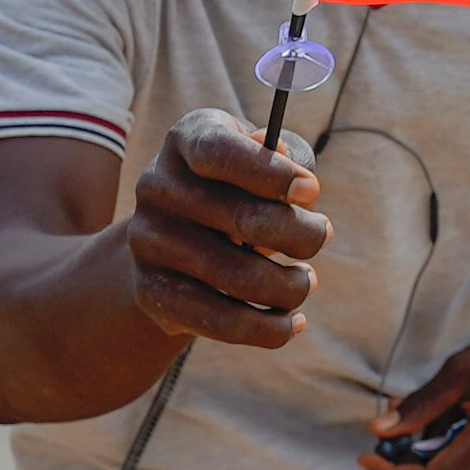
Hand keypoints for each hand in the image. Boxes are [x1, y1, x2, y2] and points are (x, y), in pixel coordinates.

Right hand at [122, 108, 329, 347]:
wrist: (169, 239)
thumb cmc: (233, 189)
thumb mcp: (254, 161)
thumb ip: (278, 162)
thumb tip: (296, 176)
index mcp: (185, 141)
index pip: (219, 151)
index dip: (270, 173)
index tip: (311, 191)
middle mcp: (156, 186)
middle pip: (242, 219)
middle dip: (301, 234)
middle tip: (322, 236)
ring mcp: (147, 241)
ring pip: (238, 278)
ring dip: (291, 287)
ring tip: (305, 281)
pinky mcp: (151, 291)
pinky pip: (221, 322)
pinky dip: (270, 328)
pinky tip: (293, 322)